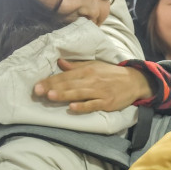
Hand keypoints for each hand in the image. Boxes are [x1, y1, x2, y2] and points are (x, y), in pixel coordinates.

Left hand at [33, 60, 152, 112]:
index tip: (37, 85)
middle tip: (37, 91)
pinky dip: (83, 106)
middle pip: (69, 84)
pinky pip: (92, 104)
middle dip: (53, 87)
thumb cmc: (111, 74)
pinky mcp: (106, 102)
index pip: (65, 76)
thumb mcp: (94, 65)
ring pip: (78, 93)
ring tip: (50, 96)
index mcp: (87, 70)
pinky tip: (72, 107)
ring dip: (64, 94)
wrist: (134, 81)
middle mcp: (91, 80)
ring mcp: (99, 92)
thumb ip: (76, 66)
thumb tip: (59, 62)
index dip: (50, 80)